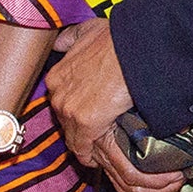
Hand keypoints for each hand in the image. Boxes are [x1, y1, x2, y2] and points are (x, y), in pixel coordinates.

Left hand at [47, 19, 182, 191]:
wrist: (135, 48)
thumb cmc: (117, 39)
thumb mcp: (88, 31)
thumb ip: (71, 39)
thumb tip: (60, 42)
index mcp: (57, 75)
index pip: (61, 104)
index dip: (74, 112)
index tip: (86, 117)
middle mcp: (57, 94)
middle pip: (65, 122)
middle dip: (79, 129)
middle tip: (96, 134)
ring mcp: (69, 109)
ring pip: (73, 137)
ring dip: (85, 144)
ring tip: (99, 149)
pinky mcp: (85, 122)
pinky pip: (83, 148)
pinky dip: (90, 156)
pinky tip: (98, 160)